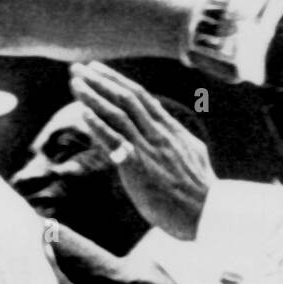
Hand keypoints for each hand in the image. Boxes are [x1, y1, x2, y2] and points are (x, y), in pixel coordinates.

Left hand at [68, 62, 214, 239]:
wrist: (208, 214)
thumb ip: (176, 141)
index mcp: (171, 130)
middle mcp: (159, 134)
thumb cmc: (199, 192)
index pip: (141, 97)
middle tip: (78, 68)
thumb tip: (169, 131)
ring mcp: (149, 149)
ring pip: (118, 114)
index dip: (117, 81)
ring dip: (94, 96)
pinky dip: (98, 125)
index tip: (98, 70)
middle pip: (127, 99)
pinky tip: (83, 112)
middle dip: (100, 81)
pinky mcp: (139, 167)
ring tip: (74, 83)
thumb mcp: (192, 156)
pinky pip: (116, 142)